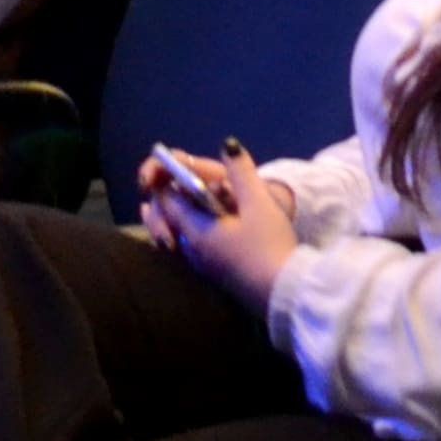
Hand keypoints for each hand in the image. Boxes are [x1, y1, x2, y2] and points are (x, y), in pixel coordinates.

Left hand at [144, 142, 295, 304]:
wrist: (285, 295)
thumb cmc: (269, 247)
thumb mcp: (259, 204)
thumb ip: (241, 172)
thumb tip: (227, 145)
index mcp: (196, 230)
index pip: (168, 201)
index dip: (165, 180)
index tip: (167, 166)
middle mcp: (192, 251)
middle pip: (168, 221)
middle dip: (162, 201)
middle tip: (155, 184)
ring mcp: (203, 267)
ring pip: (178, 238)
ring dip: (171, 219)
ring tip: (168, 205)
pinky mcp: (216, 277)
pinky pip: (190, 250)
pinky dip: (186, 234)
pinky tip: (201, 231)